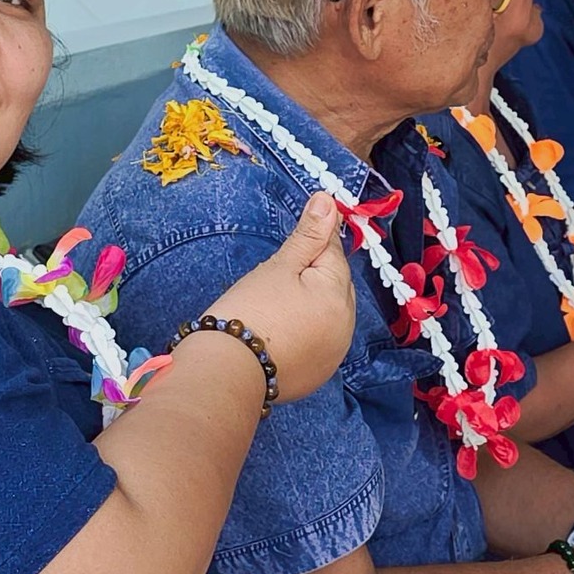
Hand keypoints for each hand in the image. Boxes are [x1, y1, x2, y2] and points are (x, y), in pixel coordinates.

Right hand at [208, 194, 354, 402]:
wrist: (227, 372)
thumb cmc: (251, 310)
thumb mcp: (280, 266)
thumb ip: (308, 234)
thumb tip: (329, 199)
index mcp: (339, 293)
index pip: (333, 251)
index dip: (311, 242)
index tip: (291, 246)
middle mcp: (346, 325)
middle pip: (333, 284)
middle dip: (311, 276)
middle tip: (273, 284)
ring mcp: (334, 353)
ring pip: (327, 313)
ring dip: (309, 305)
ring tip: (273, 309)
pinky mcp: (318, 374)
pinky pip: (318, 340)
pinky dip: (304, 332)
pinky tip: (279, 332)